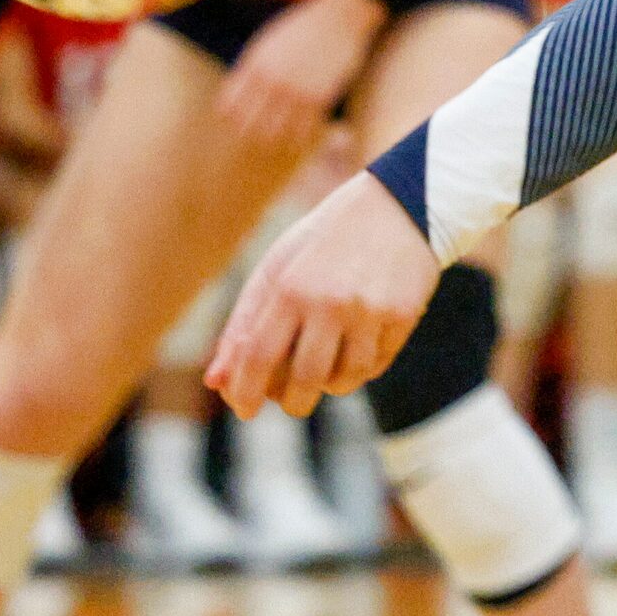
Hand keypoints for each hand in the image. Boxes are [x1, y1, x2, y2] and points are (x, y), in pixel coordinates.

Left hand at [208, 171, 439, 416]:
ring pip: (343, 381)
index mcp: (290, 285)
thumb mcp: (279, 269)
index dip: (246, 392)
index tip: (244, 410)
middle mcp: (329, 300)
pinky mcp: (401, 316)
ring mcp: (368, 310)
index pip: (258, 356)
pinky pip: (375, 367)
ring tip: (327, 371)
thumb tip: (214, 382)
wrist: (400, 205)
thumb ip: (244, 324)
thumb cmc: (325, 242)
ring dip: (330, 388)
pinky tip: (357, 350)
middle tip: (291, 403)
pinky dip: (360, 369)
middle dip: (292, 403)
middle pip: (302, 381)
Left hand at [210, 0, 385, 154]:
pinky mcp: (320, 98)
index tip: (232, 120)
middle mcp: (273, 80)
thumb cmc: (301, 27)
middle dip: (247, 131)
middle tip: (251, 134)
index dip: (228, 116)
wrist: (338, 17)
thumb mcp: (267, 42)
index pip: (230, 103)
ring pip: (275, 131)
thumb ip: (251, 67)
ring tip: (273, 139)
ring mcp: (297, 91)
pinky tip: (296, 137)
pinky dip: (297, 137)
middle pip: (249, 122)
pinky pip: (303, 130)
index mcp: (255, 64)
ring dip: (272, 137)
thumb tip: (238, 92)